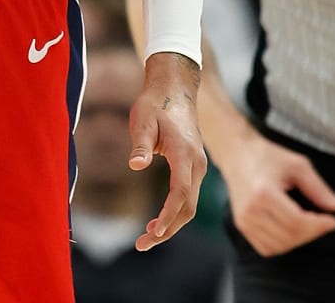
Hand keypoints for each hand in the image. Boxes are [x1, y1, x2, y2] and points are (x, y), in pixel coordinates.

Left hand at [128, 51, 206, 250]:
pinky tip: (159, 222)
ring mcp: (198, 166)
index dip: (168, 215)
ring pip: (190, 204)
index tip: (153, 232)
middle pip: (188, 206)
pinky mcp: (194, 166)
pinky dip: (176, 212)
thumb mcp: (142, 119)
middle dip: (168, 229)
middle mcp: (197, 164)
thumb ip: (140, 143)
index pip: (181, 193)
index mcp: (185, 153)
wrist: (174, 89)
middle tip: (142, 245)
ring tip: (146, 239)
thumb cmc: (155, 104)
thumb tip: (136, 165)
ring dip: (172, 224)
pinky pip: (188, 196)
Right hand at [215, 134, 334, 255]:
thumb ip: (318, 188)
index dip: (319, 225)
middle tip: (322, 222)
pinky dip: (283, 245)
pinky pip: (266, 248)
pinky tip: (290, 229)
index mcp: (264, 193)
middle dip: (312, 233)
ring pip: (279, 246)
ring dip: (299, 240)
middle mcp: (250, 210)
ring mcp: (243, 220)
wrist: (236, 154)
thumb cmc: (268, 156)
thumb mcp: (297, 165)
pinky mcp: (241, 225)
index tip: (333, 220)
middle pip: (289, 236)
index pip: (297, 222)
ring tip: (307, 224)